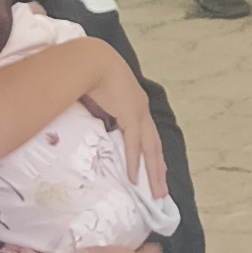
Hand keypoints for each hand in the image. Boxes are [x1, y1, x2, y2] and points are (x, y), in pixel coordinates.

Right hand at [89, 49, 167, 196]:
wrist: (91, 60)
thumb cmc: (90, 74)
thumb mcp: (99, 99)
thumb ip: (100, 115)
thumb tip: (94, 129)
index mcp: (136, 104)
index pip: (149, 135)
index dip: (153, 155)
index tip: (157, 171)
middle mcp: (142, 109)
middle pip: (155, 146)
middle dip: (159, 170)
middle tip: (161, 192)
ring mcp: (138, 112)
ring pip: (150, 149)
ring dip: (153, 172)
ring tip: (155, 192)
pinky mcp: (130, 115)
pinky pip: (134, 145)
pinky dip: (135, 162)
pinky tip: (135, 178)